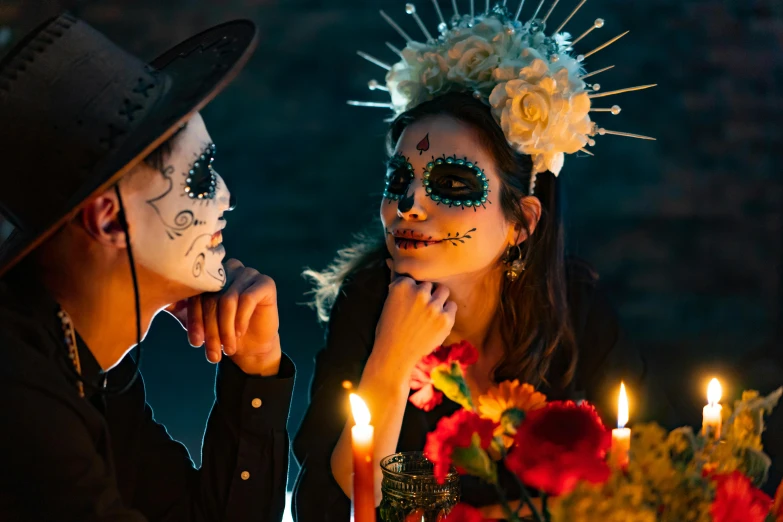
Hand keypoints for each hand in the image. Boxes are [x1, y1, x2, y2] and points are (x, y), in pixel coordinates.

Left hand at [166, 259, 281, 375]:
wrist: (252, 346)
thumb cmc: (224, 332)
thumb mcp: (199, 321)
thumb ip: (181, 308)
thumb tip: (160, 301)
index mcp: (211, 275)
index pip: (196, 294)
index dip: (194, 319)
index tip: (195, 343)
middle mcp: (229, 269)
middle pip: (212, 298)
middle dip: (210, 329)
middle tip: (212, 353)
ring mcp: (248, 273)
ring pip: (228, 300)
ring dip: (226, 329)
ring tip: (227, 348)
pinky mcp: (265, 282)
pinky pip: (247, 299)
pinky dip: (241, 319)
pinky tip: (240, 333)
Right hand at [371, 259, 456, 373]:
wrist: (394, 355)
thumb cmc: (388, 327)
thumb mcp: (389, 301)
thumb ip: (395, 279)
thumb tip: (391, 258)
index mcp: (402, 285)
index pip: (415, 277)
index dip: (413, 290)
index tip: (408, 303)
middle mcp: (419, 292)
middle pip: (430, 284)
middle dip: (426, 295)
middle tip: (417, 312)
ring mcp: (434, 306)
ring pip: (443, 292)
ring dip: (438, 300)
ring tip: (427, 316)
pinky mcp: (445, 319)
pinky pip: (452, 306)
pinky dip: (446, 313)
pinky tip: (434, 323)